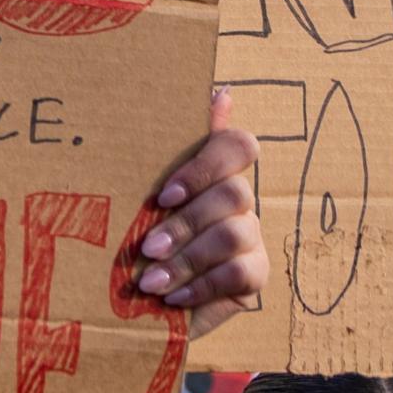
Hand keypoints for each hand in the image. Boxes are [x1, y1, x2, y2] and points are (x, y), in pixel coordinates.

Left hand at [133, 90, 267, 340]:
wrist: (137, 301)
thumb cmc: (137, 237)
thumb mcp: (139, 194)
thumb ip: (170, 146)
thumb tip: (220, 91)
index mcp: (213, 172)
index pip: (238, 146)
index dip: (205, 167)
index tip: (162, 196)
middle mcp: (239, 199)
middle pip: (234, 193)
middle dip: (186, 223)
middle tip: (148, 247)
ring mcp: (251, 236)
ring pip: (235, 234)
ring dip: (188, 259)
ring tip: (150, 280)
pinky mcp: (256, 275)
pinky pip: (240, 273)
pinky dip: (201, 286)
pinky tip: (171, 297)